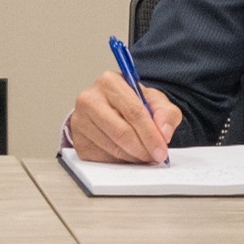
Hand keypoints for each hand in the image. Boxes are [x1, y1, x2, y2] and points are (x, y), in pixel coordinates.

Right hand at [66, 74, 181, 164]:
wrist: (110, 109)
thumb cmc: (132, 103)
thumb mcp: (155, 101)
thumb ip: (166, 113)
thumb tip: (163, 133)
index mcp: (109, 82)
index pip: (134, 111)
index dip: (150, 134)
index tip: (161, 150)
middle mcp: (89, 99)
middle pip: (121, 132)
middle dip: (143, 149)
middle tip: (155, 157)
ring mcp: (80, 121)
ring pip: (113, 147)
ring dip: (133, 157)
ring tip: (144, 154)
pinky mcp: (78, 141)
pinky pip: (103, 158)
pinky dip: (120, 161)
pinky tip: (127, 154)